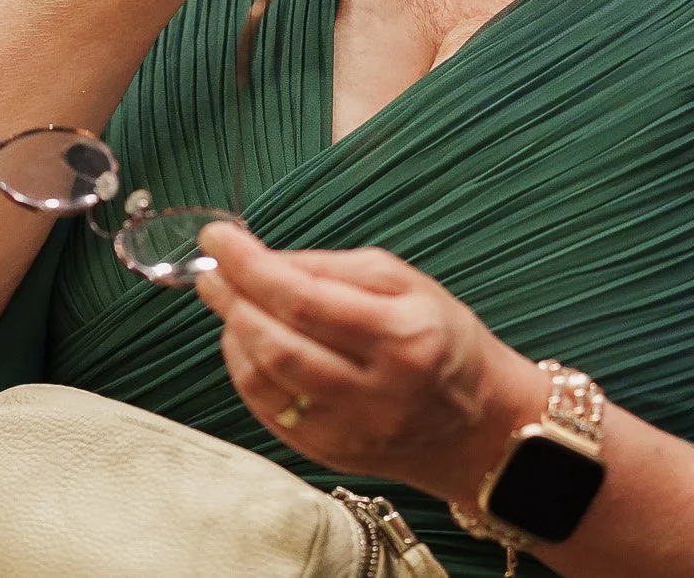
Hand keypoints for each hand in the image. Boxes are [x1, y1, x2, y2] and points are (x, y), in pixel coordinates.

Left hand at [195, 223, 545, 505]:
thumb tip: (267, 260)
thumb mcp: (406, 283)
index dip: (251, 267)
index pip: (305, 299)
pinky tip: (248, 344)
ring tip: (231, 304)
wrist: (479, 426)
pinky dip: (246, 372)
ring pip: (265, 382)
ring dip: (233, 336)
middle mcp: (377, 391)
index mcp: (403, 336)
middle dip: (232, 300)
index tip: (219, 238)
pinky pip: (268, 412)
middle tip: (214, 270)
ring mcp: (352, 431)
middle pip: (278, 344)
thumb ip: (334, 269)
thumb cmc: (443, 339)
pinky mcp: (331, 456)